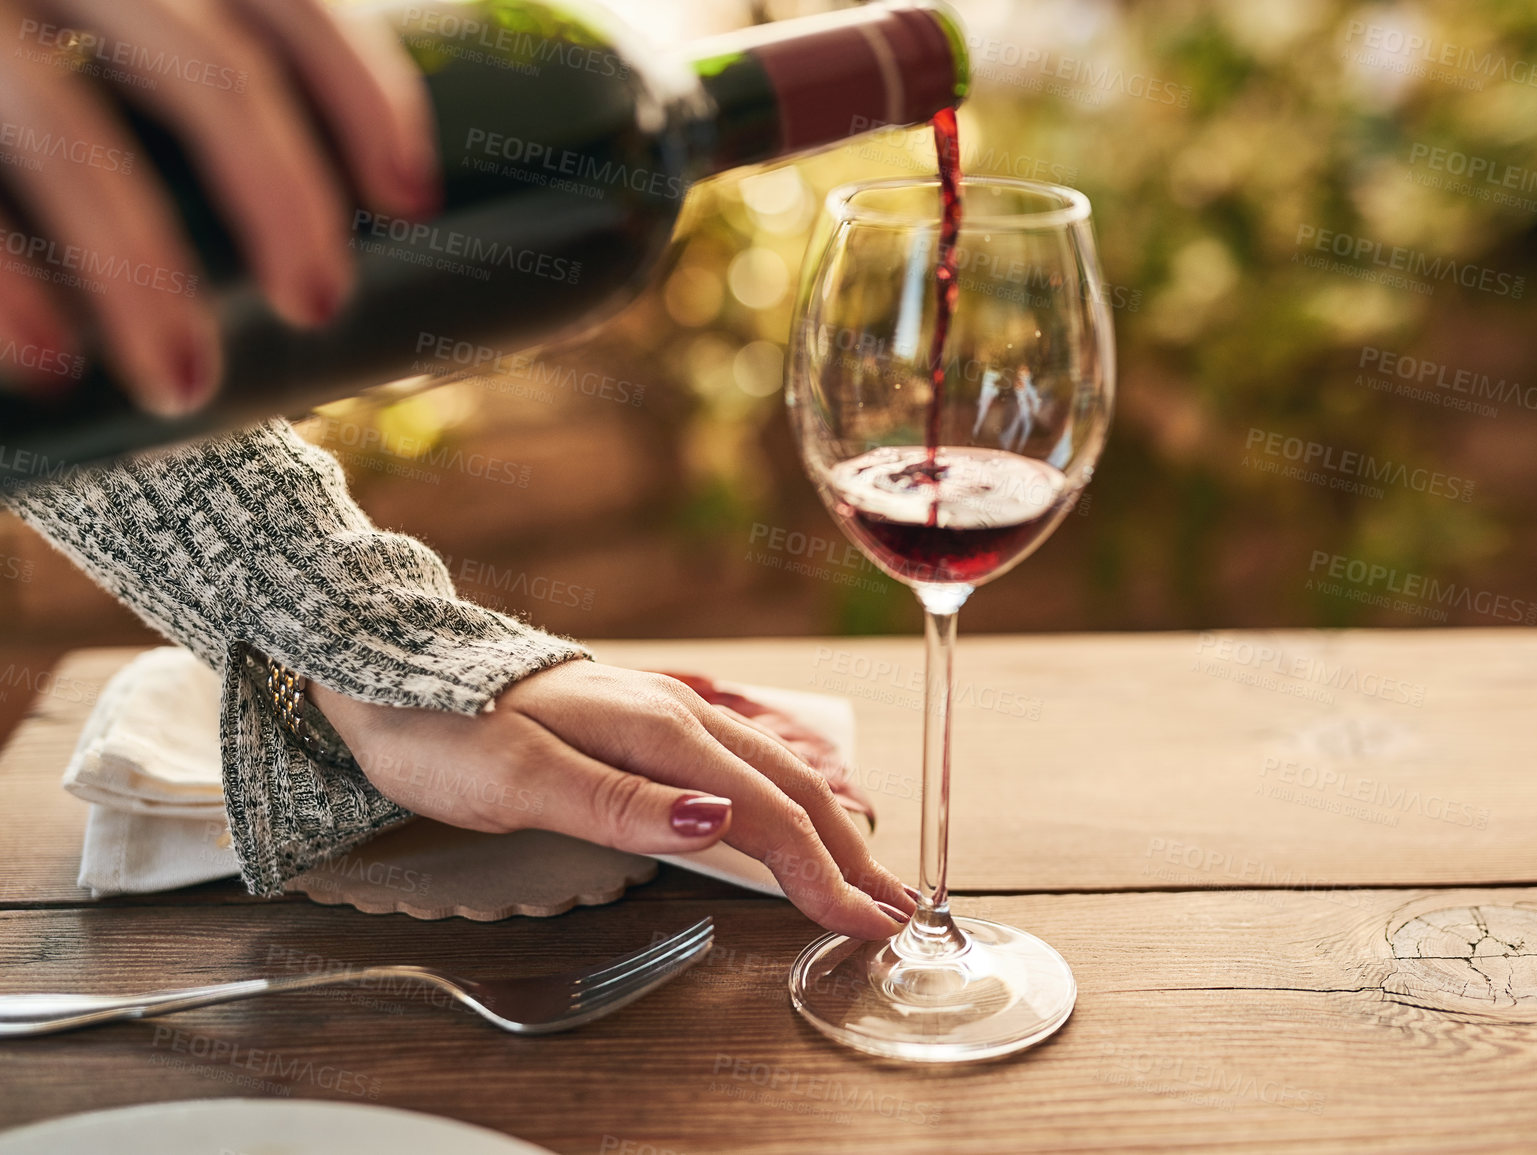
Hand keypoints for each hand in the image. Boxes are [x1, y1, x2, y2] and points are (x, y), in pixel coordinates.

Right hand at [0, 0, 436, 412]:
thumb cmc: (9, 74)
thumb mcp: (87, 37)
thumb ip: (170, 78)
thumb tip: (320, 232)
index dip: (361, 88)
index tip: (410, 197)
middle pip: (201, 61)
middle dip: (281, 195)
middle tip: (319, 307)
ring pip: (66, 128)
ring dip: (140, 269)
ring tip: (185, 386)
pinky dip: (3, 285)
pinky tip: (50, 364)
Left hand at [310, 661, 915, 939]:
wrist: (392, 671)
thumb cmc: (444, 729)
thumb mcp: (520, 776)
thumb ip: (623, 801)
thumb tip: (721, 819)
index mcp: (655, 730)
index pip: (762, 811)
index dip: (818, 871)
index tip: (861, 920)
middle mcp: (673, 716)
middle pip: (786, 789)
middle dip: (847, 852)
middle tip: (896, 908)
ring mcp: (662, 715)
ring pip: (769, 774)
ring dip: (826, 826)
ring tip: (867, 870)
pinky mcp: (645, 725)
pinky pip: (739, 765)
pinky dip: (785, 801)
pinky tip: (794, 814)